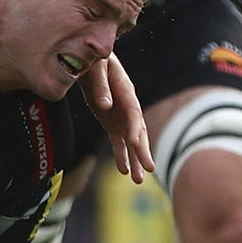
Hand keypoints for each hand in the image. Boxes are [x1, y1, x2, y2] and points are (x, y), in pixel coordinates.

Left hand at [78, 53, 151, 181]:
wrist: (92, 62)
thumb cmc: (95, 62)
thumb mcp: (96, 69)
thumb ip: (101, 86)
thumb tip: (105, 105)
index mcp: (126, 92)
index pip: (133, 113)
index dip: (135, 127)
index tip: (135, 142)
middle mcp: (129, 108)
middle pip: (139, 131)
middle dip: (143, 150)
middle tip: (150, 168)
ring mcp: (122, 118)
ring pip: (132, 142)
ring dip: (136, 160)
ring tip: (138, 180)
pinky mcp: (113, 124)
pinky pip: (119, 143)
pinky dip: (121, 156)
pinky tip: (124, 171)